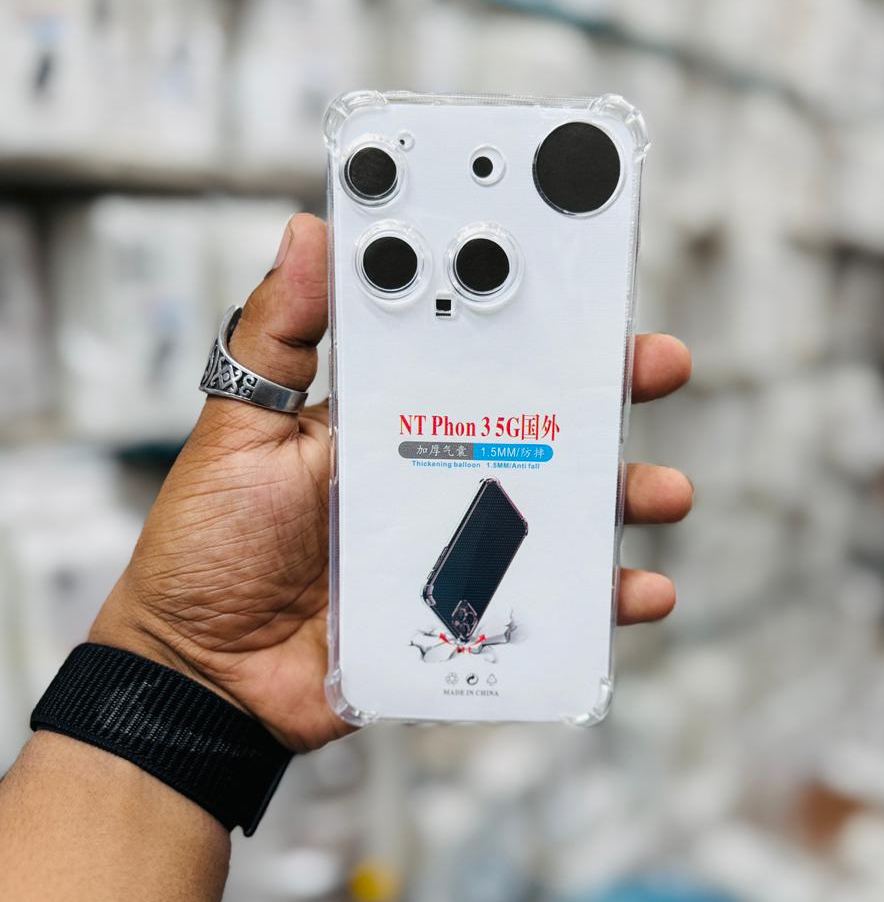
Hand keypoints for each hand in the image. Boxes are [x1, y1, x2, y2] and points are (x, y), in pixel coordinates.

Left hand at [91, 215, 692, 752]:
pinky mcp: (467, 614)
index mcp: (391, 416)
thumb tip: (310, 231)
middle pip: (540, 423)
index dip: (531, 314)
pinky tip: (637, 591)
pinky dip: (603, 601)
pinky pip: (551, 603)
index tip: (583, 277)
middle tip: (654, 364)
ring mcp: (458, 544)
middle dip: (606, 392)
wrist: (204, 671)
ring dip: (625, 496)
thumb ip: (279, 335)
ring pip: (564, 511)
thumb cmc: (212, 545)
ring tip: (661, 490)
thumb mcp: (239, 427)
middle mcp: (437, 472)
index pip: (474, 350)